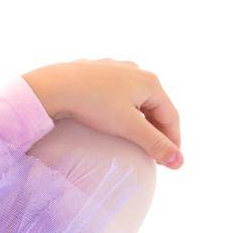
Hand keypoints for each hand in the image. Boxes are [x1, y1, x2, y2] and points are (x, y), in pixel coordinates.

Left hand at [22, 59, 182, 168]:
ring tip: (135, 139)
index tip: (171, 163)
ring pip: (135, 99)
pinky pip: (116, 94)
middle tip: (154, 154)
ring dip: (139, 120)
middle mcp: (135, 70)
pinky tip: (112, 121)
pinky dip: (121, 110)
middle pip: (155, 107)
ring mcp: (115, 69)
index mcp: (150, 82)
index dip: (173, 142)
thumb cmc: (94, 104)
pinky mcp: (95, 72)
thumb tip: (180, 162)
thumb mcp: (129, 127)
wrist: (54, 86)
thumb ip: (155, 145)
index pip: (171, 116)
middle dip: (156, 131)